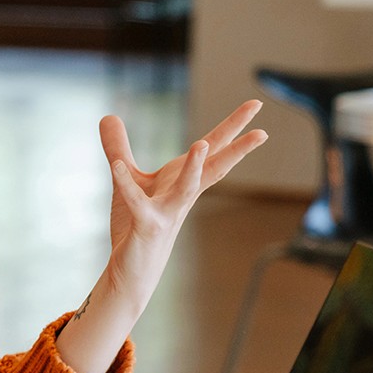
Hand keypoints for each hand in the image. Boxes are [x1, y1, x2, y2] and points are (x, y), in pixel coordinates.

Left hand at [52, 102, 266, 372]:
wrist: (131, 268)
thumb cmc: (136, 224)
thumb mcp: (128, 179)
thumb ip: (118, 147)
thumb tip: (108, 116)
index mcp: (182, 181)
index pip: (212, 149)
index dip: (233, 127)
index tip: (256, 104)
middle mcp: (182, 196)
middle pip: (214, 167)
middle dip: (237, 148)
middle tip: (263, 130)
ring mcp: (167, 213)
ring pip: (186, 189)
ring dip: (193, 168)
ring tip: (199, 144)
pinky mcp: (145, 227)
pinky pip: (137, 204)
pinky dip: (126, 185)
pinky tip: (116, 168)